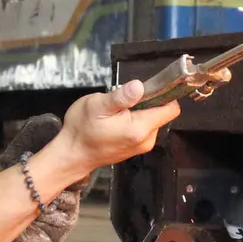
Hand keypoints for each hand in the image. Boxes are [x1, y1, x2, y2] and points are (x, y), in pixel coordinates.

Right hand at [55, 79, 180, 174]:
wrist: (71, 155)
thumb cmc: (82, 129)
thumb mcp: (97, 106)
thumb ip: (121, 97)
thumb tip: (139, 86)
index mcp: (140, 129)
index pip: (170, 109)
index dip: (164, 94)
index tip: (149, 87)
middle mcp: (147, 140)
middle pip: (161, 113)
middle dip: (147, 102)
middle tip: (123, 101)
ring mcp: (141, 146)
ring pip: (152, 120)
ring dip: (139, 111)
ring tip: (116, 112)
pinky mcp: (135, 148)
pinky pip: (143, 128)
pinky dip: (134, 121)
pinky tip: (116, 121)